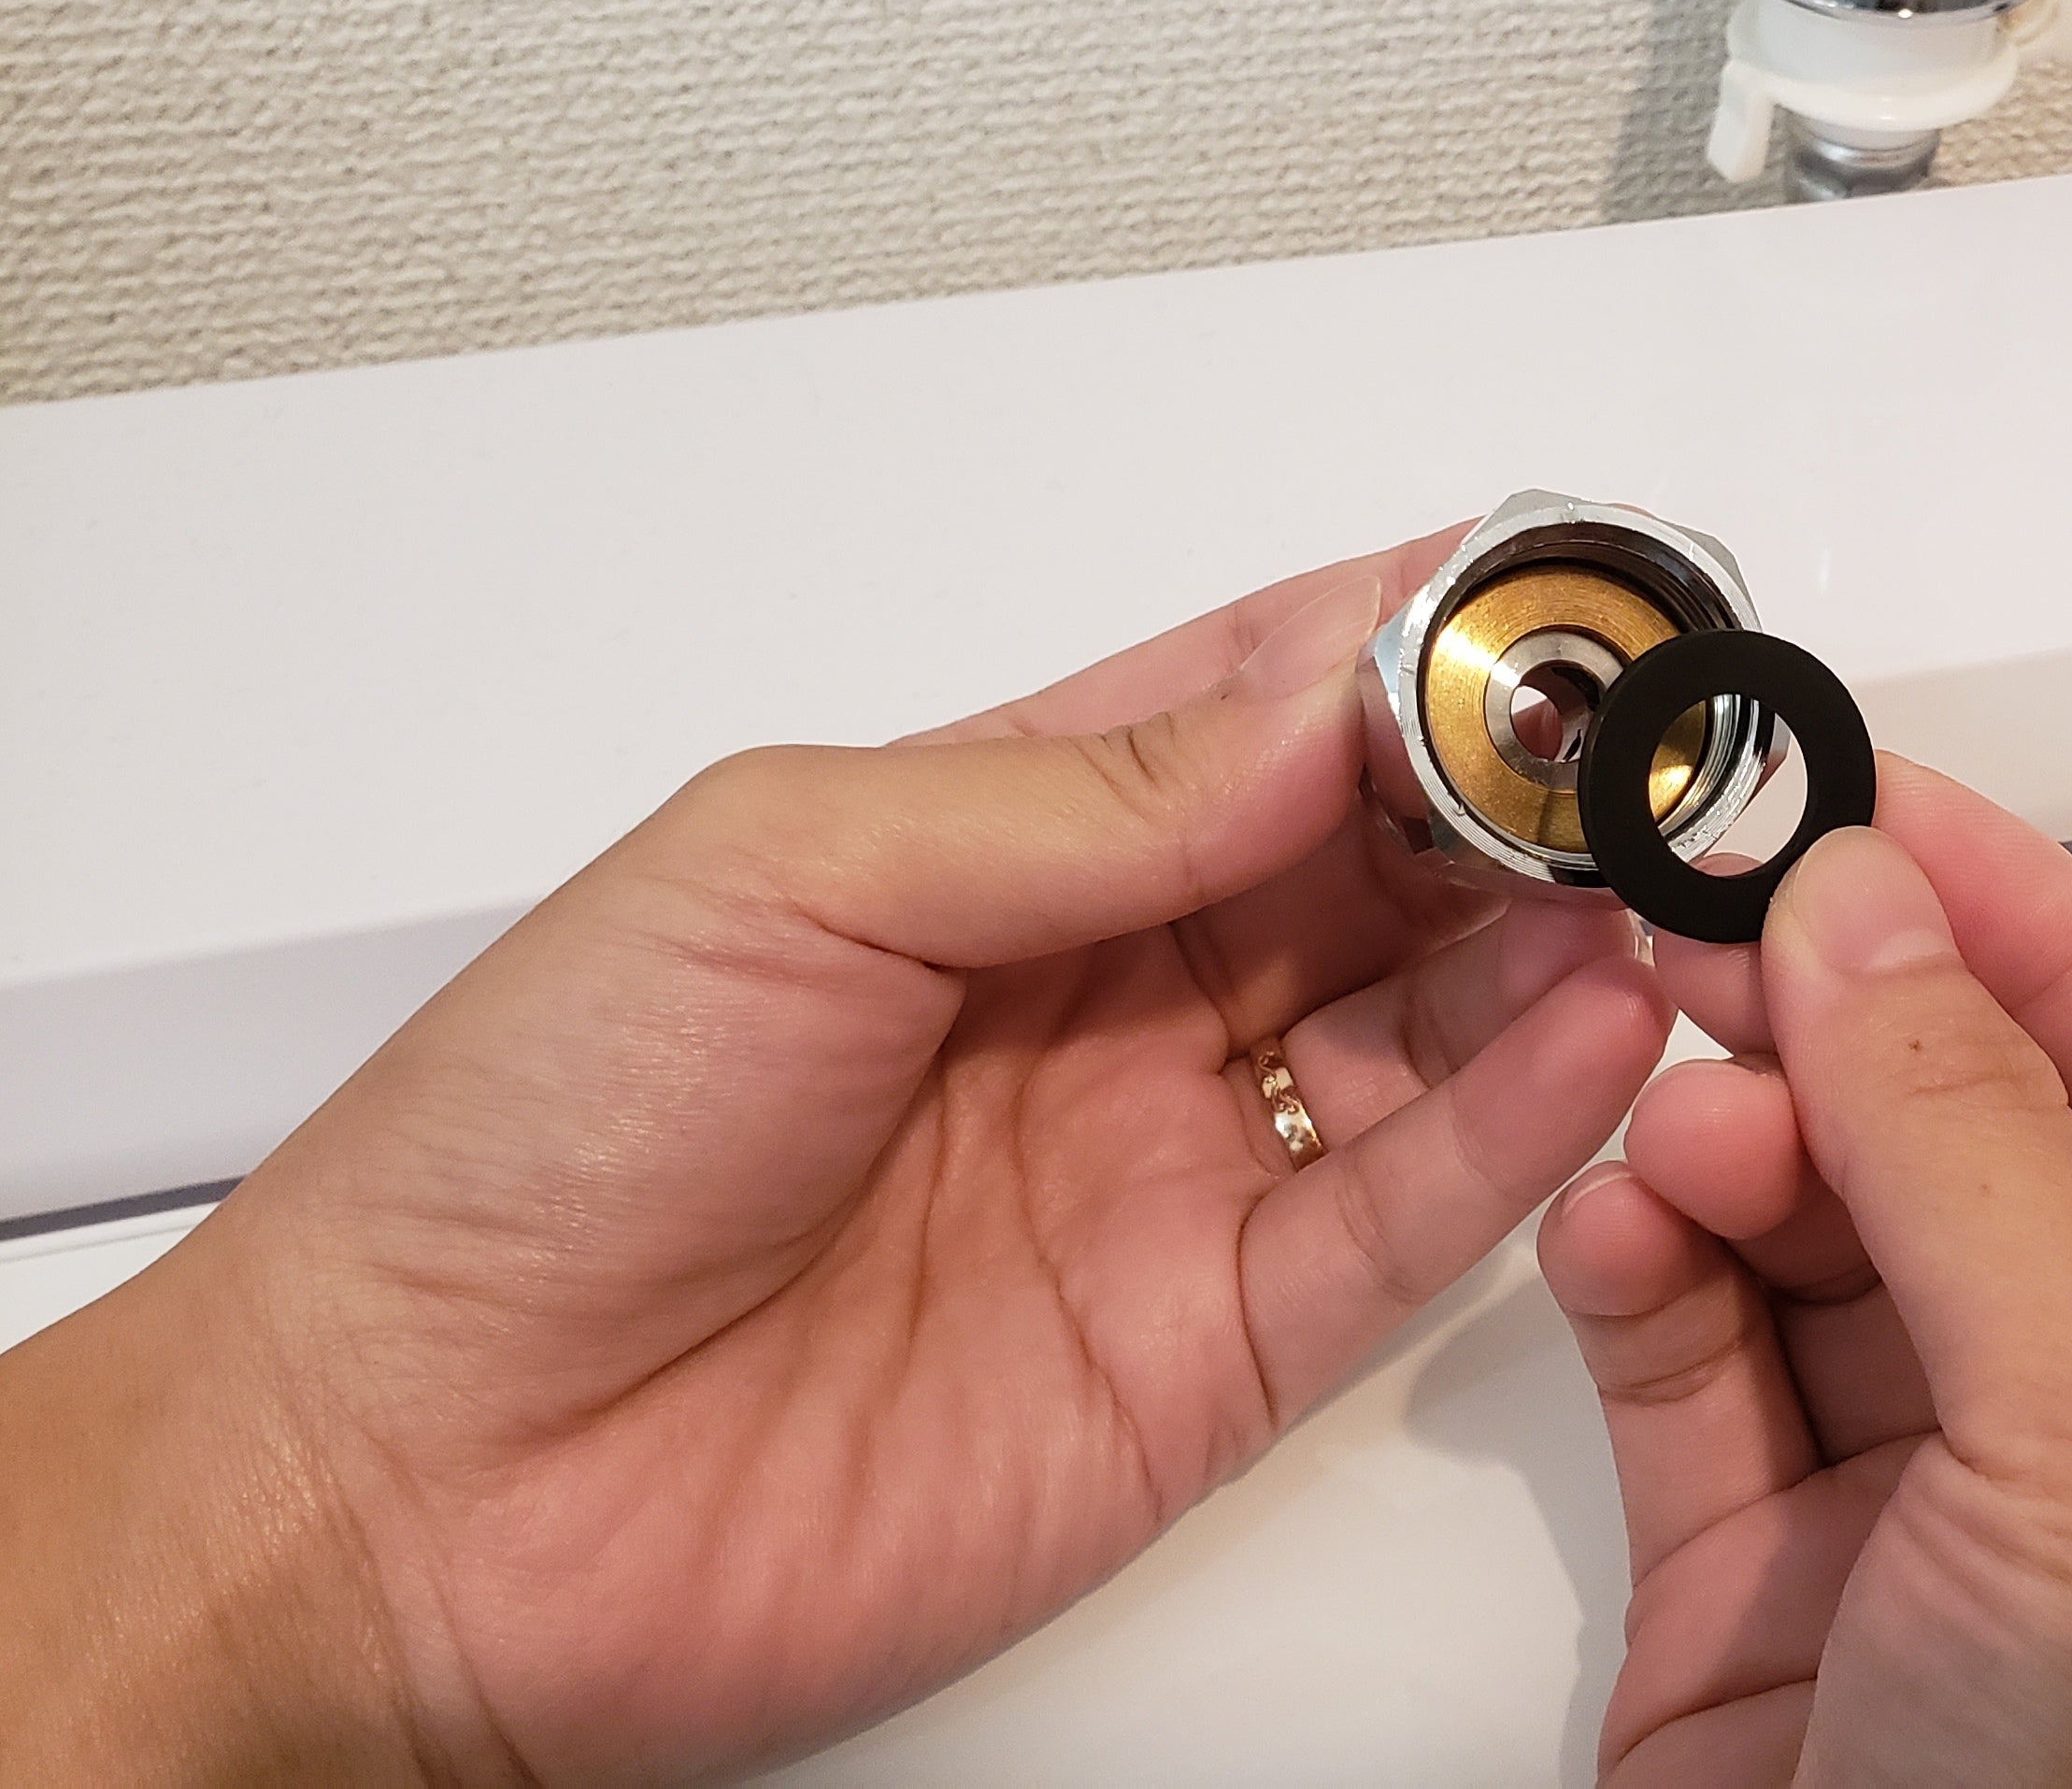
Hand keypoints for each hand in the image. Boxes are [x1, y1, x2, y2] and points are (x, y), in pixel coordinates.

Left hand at [0, 531, 1675, 1783]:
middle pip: (1374, 863)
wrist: (413, 1494)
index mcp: (993, 850)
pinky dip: (1518, 1126)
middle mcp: (1105, 1002)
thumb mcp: (782, 877)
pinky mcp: (1206, 1351)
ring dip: (1549, 944)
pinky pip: (1405, 1220)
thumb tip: (1315, 703)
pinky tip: (1586, 1030)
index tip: (1545, 592)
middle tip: (1640, 732)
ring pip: (1429, 1030)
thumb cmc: (520, 1160)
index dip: (1411, 645)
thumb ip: (1075, 799)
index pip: (1256, 709)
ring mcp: (1168, 1173)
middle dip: (1518, 787)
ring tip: (1643, 874)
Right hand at [1538, 761, 2071, 1784]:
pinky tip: (1619, 1219)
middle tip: (1713, 910)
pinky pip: (1700, 1373)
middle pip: (1996, 1144)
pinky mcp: (1766, 1601)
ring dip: (1737, 1140)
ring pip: (1828, 1243)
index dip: (2034, 931)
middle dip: (1852, 1023)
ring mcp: (1947, 1527)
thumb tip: (1877, 910)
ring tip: (1666, 1092)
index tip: (1876, 811)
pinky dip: (1646, 1275)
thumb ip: (1991, 1157)